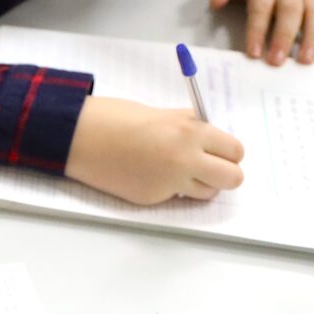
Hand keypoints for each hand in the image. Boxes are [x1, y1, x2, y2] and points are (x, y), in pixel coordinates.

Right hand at [65, 95, 244, 205]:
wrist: (78, 136)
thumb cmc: (116, 118)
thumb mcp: (163, 114)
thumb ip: (190, 126)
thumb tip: (211, 140)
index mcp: (190, 133)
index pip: (235, 150)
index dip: (228, 150)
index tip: (219, 149)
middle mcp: (185, 161)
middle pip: (232, 178)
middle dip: (225, 172)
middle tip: (209, 165)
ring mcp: (169, 184)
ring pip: (208, 192)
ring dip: (200, 183)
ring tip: (177, 169)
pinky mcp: (152, 198)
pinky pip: (175, 196)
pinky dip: (170, 188)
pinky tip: (148, 173)